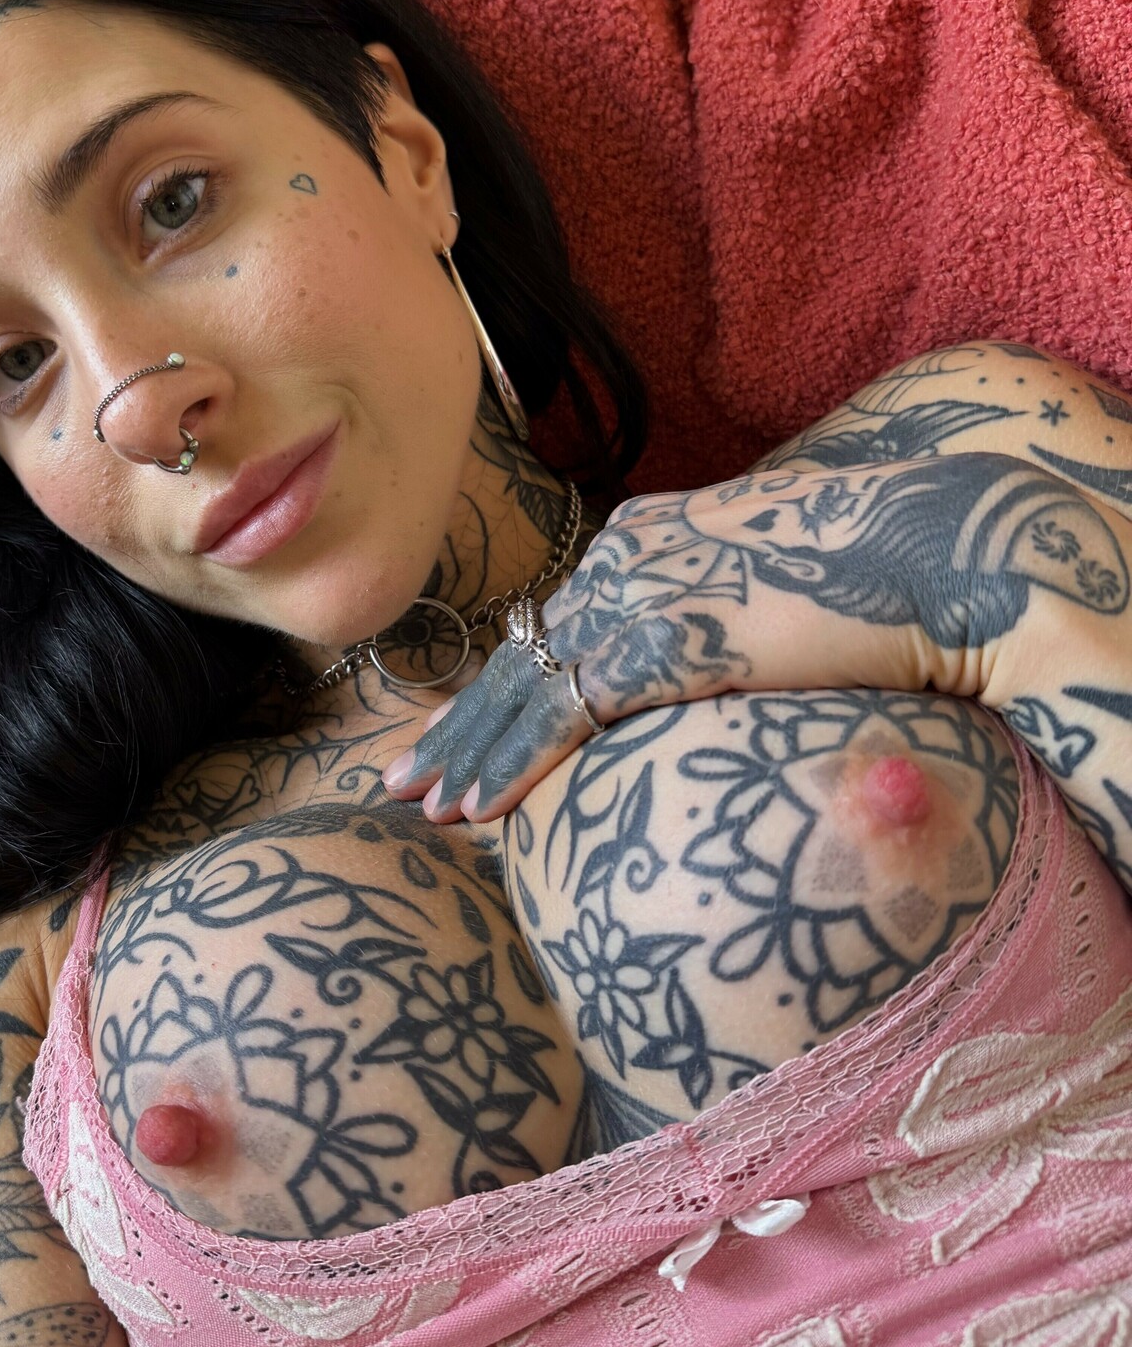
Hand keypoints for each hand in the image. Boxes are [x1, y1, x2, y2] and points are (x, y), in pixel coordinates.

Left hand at [381, 453, 1128, 821]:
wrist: (943, 551)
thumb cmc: (882, 574)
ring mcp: (640, 596)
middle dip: (462, 720)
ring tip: (423, 806)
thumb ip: (720, 618)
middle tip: (404, 774)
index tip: (460, 726)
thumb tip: (710, 662)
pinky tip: (474, 810)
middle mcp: (627, 557)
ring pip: (525, 688)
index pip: (555, 622)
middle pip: (522, 653)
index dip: (503, 681)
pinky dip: (511, 765)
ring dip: (471, 754)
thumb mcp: (774, 589)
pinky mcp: (663, 641)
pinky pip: (562, 715)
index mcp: (650, 537)